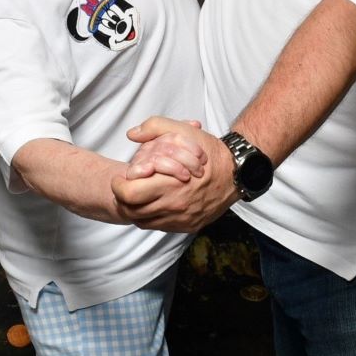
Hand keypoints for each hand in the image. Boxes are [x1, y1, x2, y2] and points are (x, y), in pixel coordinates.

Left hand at [112, 117, 237, 232]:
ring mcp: (180, 219)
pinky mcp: (187, 226)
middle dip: (122, 199)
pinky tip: (154, 203)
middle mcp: (173, 206)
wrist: (236, 174)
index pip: (129, 195)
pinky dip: (150, 217)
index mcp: (168, 184)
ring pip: (143, 222)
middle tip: (125, 187)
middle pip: (132, 211)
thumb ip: (154, 128)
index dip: (118, 186)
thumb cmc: (209, 153)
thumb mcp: (183, 132)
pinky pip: (159, 227)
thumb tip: (132, 134)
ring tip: (138, 195)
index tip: (121, 178)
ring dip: (135, 209)